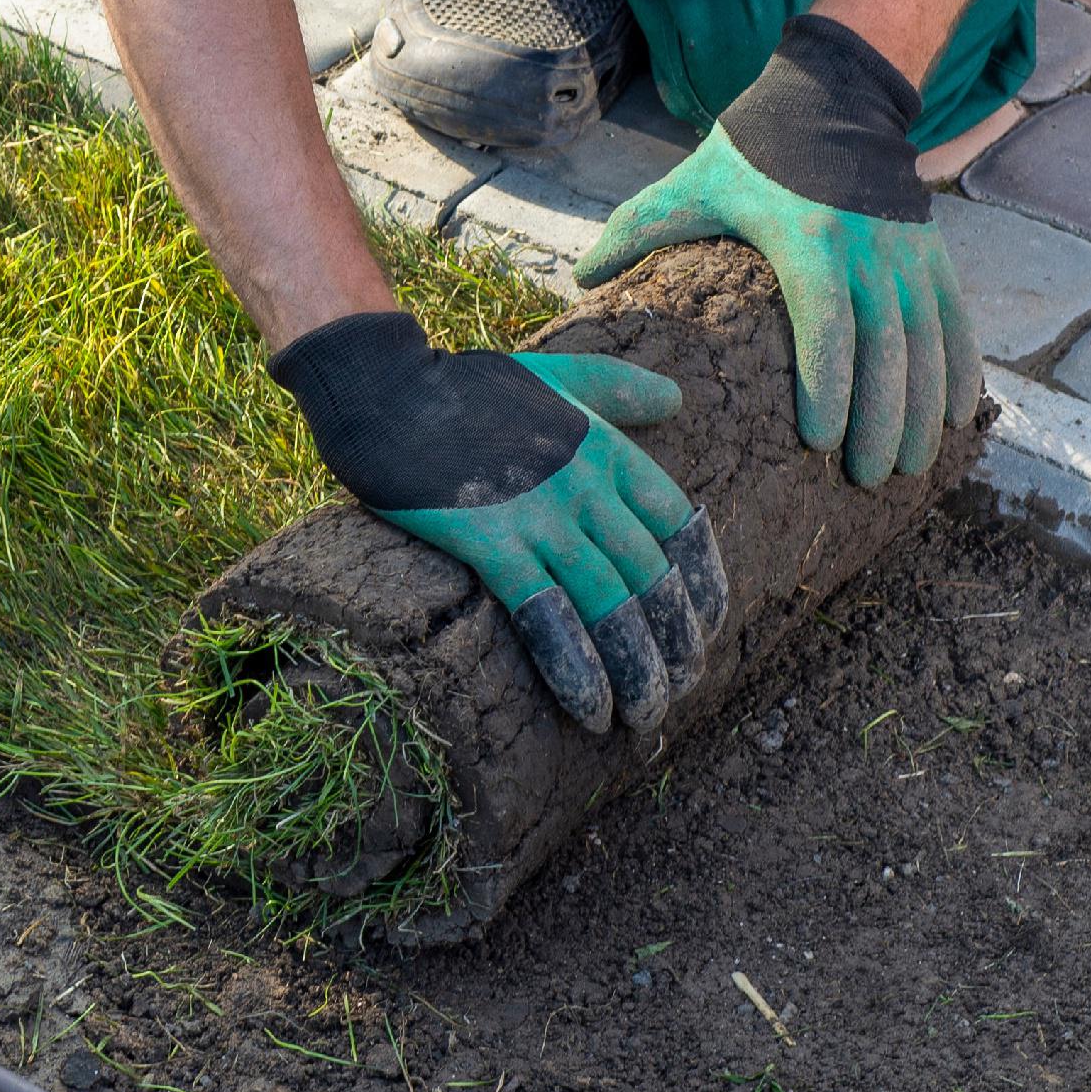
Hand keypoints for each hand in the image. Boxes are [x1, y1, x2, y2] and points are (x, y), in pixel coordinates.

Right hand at [270, 309, 730, 736]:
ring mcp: (539, 514)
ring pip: (610, 604)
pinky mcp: (489, 540)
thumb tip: (676, 399)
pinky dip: (574, 667)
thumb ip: (617, 390)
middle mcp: (586, 485)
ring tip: (644, 717)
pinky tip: (588, 709)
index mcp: (607, 449)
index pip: (680, 525)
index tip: (703, 629)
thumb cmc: (464, 386)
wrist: (387, 390)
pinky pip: (546, 614)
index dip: (700, 584)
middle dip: (674, 643)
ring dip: (635, 670)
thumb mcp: (556, 374)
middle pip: (651, 577)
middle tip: (678, 691)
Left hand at [578, 16, 986, 488]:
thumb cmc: (750, 153)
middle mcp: (868, 249)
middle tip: (866, 478)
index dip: (829, 386)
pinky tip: (956, 418)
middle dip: (880, 419)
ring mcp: (907, 253)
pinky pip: (955, 320)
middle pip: (885, 348)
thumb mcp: (690, 184)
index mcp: (807, 238)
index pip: (825, 323)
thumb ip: (636, 231)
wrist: (833, 99)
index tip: (821, 442)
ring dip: (922, 408)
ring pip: (927, 342)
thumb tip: (579, 279)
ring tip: (908, 467)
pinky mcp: (933, 255)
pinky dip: (959, 371)